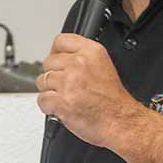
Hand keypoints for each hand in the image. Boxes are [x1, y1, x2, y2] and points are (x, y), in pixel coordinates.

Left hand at [36, 33, 141, 148]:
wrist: (120, 121)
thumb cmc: (113, 100)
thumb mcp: (104, 65)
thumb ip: (83, 57)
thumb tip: (60, 57)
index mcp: (92, 52)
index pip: (61, 41)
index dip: (56, 53)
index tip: (58, 63)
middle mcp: (79, 63)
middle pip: (48, 62)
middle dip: (54, 76)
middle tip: (67, 86)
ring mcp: (69, 82)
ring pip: (43, 81)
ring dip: (50, 92)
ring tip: (66, 98)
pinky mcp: (61, 101)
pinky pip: (42, 99)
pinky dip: (49, 107)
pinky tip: (62, 108)